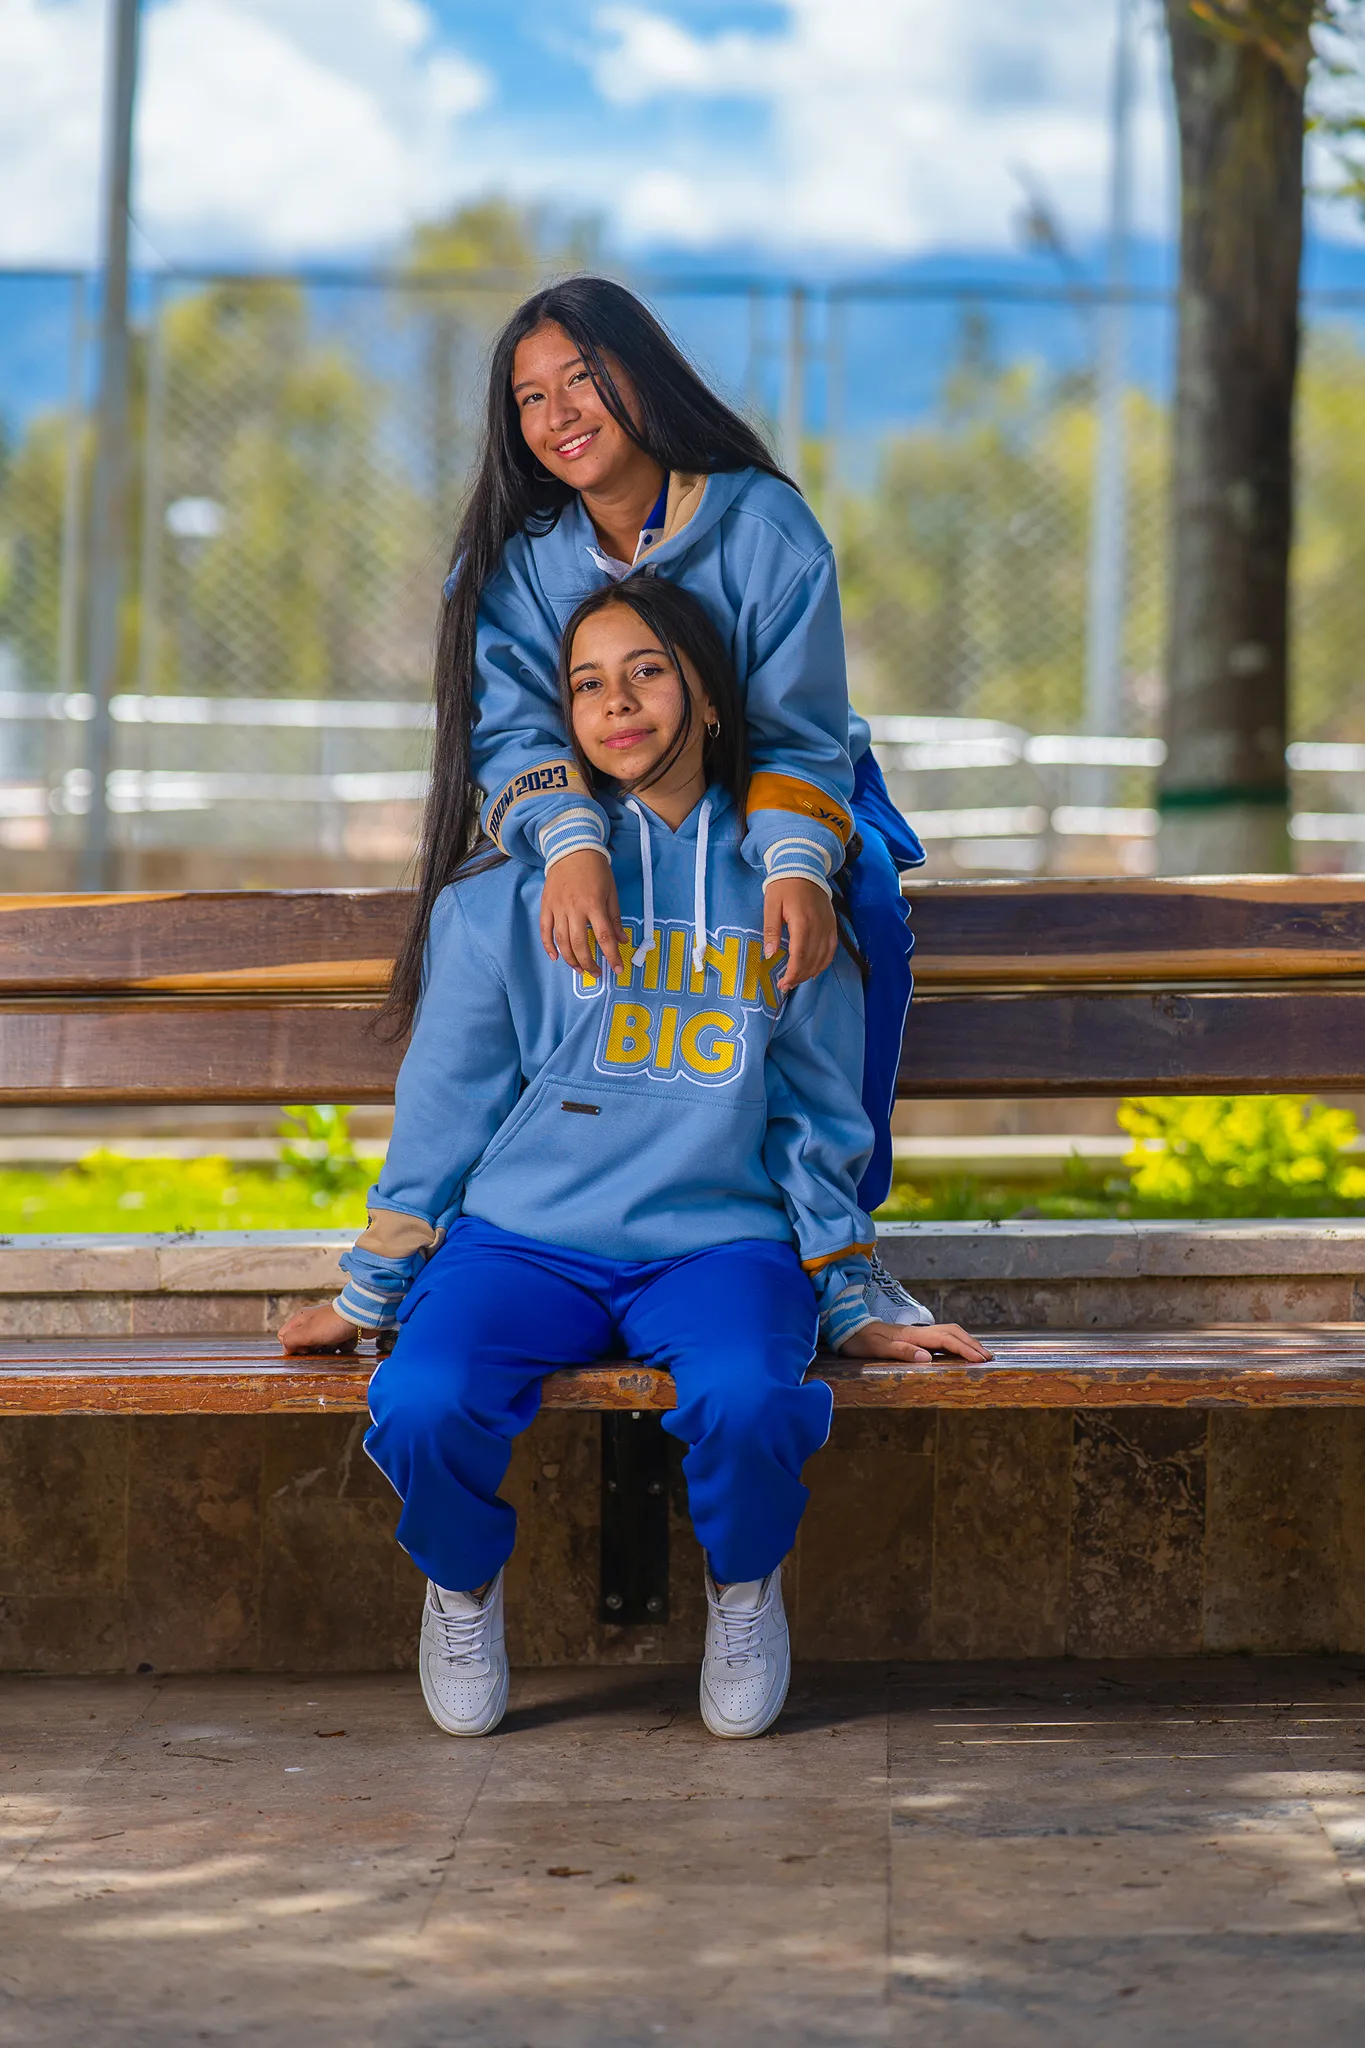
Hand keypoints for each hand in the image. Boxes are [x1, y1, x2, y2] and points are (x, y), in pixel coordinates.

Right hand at [279, 1304, 359, 1354]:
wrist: (362, 1316)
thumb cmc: (332, 1324)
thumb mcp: (307, 1332)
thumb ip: (291, 1340)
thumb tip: (286, 1349)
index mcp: (301, 1319)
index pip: (285, 1336)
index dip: (293, 1346)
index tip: (306, 1348)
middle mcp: (313, 1322)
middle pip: (305, 1344)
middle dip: (314, 1350)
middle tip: (323, 1347)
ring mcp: (328, 1327)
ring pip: (322, 1348)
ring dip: (330, 1350)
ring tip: (337, 1344)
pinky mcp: (342, 1332)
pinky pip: (338, 1346)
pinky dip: (343, 1347)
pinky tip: (347, 1341)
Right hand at [540, 848, 624, 976]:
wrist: (571, 848)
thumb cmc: (595, 869)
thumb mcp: (611, 891)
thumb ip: (615, 917)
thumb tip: (622, 940)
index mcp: (593, 904)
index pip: (604, 937)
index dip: (612, 956)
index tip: (618, 969)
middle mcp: (574, 908)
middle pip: (580, 944)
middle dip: (589, 963)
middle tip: (597, 973)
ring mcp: (558, 908)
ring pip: (562, 941)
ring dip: (571, 959)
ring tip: (580, 969)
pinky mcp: (546, 905)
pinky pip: (545, 930)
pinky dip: (549, 946)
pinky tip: (556, 958)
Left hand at [764, 877, 837, 990]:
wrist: (804, 866)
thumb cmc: (784, 885)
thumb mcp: (771, 905)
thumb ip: (771, 930)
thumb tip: (770, 954)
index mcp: (802, 922)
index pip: (800, 955)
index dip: (793, 973)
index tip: (783, 984)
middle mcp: (819, 926)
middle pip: (812, 960)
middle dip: (799, 976)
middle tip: (786, 985)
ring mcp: (828, 926)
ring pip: (823, 957)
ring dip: (811, 972)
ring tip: (798, 980)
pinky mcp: (833, 924)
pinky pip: (832, 949)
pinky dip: (824, 962)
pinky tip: (815, 970)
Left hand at [837, 1321, 992, 1364]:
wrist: (846, 1327)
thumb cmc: (859, 1340)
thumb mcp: (876, 1348)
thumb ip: (901, 1352)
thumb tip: (927, 1358)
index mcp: (911, 1335)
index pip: (945, 1339)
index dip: (964, 1349)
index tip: (980, 1359)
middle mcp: (917, 1331)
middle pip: (952, 1332)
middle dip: (972, 1344)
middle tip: (989, 1358)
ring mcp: (915, 1333)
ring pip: (948, 1332)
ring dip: (966, 1341)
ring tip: (979, 1353)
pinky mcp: (912, 1336)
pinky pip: (940, 1337)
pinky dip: (955, 1342)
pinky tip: (958, 1350)